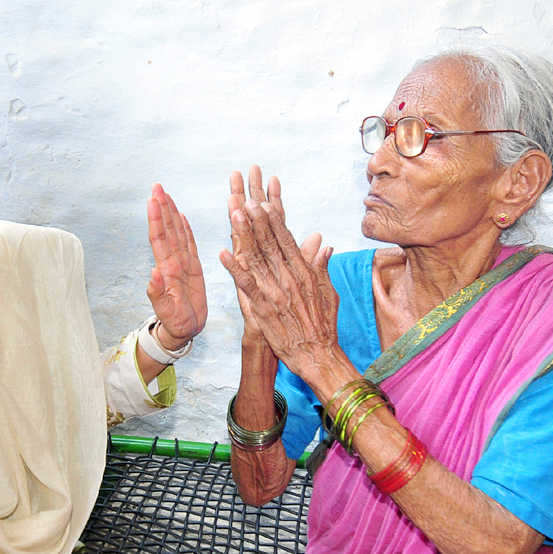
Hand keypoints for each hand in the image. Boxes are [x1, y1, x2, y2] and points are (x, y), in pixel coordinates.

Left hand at [146, 183, 205, 348]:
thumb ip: (158, 294)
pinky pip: (189, 243)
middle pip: (166, 230)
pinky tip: (181, 215)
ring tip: (165, 194)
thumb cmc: (176, 324)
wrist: (184, 331)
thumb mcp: (168, 313)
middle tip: (156, 187)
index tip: (152, 200)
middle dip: (161, 208)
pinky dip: (185, 228)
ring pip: (176, 233)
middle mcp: (173, 263)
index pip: (160, 240)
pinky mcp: (193, 268)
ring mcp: (182, 264)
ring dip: (170, 213)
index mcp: (167, 271)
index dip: (156, 219)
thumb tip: (153, 273)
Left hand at [219, 169, 343, 383]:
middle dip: (257, 219)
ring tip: (234, 213)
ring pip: (257, 258)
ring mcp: (276, 292)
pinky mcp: (264, 308)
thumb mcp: (328, 293)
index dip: (274, 219)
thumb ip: (322, 267)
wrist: (317, 355)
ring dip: (245, 234)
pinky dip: (234, 268)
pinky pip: (247, 284)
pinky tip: (223, 253)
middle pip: (270, 243)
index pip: (287, 240)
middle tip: (245, 198)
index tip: (264, 201)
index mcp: (304, 272)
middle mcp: (290, 278)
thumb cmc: (323, 327)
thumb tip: (325, 244)